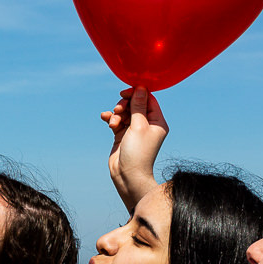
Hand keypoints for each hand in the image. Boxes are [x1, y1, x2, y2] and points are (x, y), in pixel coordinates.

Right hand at [101, 87, 167, 208]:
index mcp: (157, 121)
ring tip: (113, 123)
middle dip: (124, 105)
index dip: (137, 94)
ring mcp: (135, 131)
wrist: (128, 175)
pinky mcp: (123, 136)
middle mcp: (147, 125)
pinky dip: (111, 119)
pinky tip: (105, 118)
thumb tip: (140, 88)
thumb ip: (138, 106)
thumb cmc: (138, 153)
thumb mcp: (139, 126)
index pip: (148, 100)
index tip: (125, 93)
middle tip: (118, 109)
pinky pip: (117, 122)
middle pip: (135, 105)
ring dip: (116, 114)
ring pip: (124, 113)